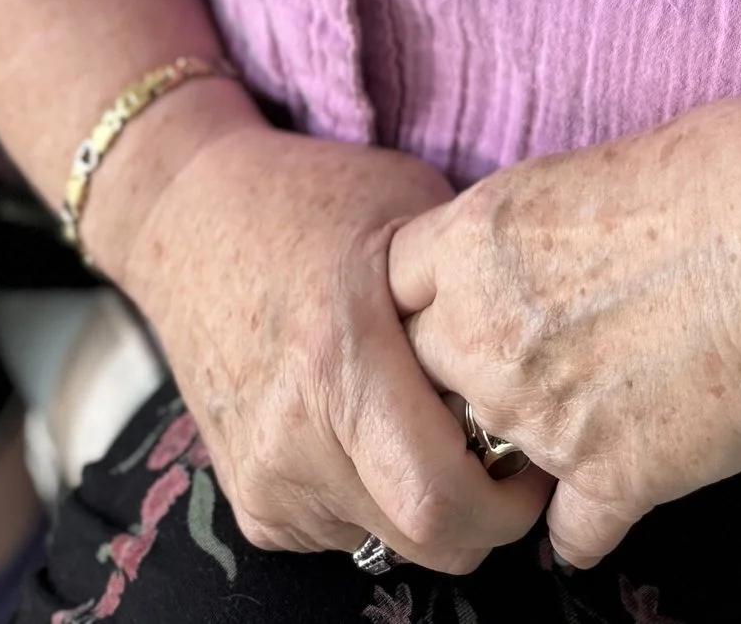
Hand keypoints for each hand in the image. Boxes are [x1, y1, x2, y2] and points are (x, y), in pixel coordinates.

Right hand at [106, 112, 551, 570]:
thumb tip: (552, 359)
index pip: (441, 499)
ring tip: (431, 423)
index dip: (510, 501)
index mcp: (339, 357)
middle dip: (484, 515)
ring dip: (429, 504)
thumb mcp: (411, 215)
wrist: (188, 216)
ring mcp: (266, 479)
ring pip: (393, 542)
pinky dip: (379, 496)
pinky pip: (347, 532)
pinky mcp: (252, 505)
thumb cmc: (316, 199)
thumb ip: (473, 294)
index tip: (538, 456)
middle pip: (427, 539)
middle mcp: (294, 436)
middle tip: (505, 455)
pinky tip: (372, 428)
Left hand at [387, 97, 740, 566]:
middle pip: (422, 377)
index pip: (392, 288)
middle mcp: (486, 334)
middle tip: (529, 353)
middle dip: (462, 372)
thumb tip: (532, 254)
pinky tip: (622, 479)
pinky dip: (591, 517)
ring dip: (527, 442)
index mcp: (474, 241)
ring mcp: (541, 418)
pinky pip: (568, 532)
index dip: (430, 297)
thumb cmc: (721, 173)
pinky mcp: (610, 480)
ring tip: (593, 401)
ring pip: (489, 459)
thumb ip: (527, 232)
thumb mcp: (586, 166)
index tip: (461, 301)